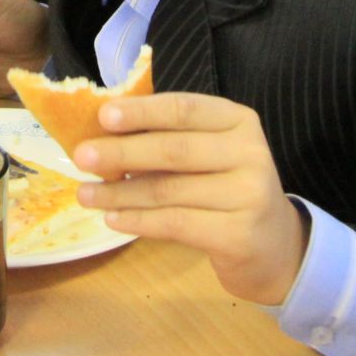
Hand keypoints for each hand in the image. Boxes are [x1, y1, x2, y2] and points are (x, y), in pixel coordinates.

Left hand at [72, 93, 306, 306]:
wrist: (274, 246)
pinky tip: (112, 219)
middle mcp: (250, 153)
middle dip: (122, 152)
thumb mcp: (209, 153)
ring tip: (85, 194)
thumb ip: (168, 138)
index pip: (185, 109)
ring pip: (169, 191)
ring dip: (120, 193)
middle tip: (81, 157)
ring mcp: (249, 195)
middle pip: (174, 149)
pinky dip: (139, 221)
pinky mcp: (239, 235)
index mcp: (238, 121)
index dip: (142, 111)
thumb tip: (102, 134)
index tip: (103, 116)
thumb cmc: (227, 188)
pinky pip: (176, 224)